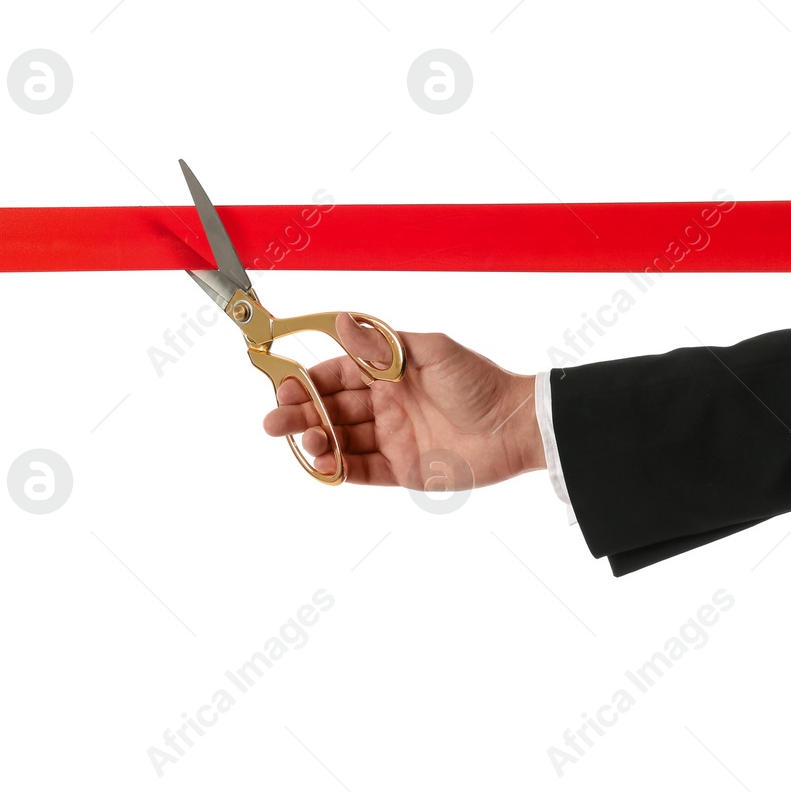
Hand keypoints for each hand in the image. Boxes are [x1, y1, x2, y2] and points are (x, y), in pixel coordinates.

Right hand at [262, 314, 545, 488]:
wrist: (516, 426)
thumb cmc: (480, 382)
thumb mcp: (431, 352)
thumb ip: (383, 344)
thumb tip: (342, 320)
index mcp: (388, 374)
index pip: (336, 376)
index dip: (308, 382)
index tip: (284, 387)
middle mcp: (385, 405)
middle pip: (331, 410)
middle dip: (300, 415)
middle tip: (274, 423)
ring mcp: (392, 438)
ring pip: (342, 441)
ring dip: (318, 441)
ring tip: (307, 443)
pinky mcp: (402, 469)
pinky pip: (363, 471)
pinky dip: (340, 469)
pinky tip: (323, 464)